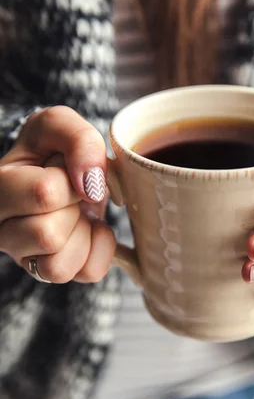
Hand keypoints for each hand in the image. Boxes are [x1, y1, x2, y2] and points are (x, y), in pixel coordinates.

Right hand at [0, 106, 115, 282]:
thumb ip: (78, 139)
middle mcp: (1, 229)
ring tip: (76, 212)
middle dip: (75, 208)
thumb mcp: (60, 125)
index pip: (45, 194)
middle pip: (48, 235)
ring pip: (58, 267)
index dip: (72, 180)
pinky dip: (100, 250)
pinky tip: (89, 229)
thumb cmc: (52, 148)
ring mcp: (23, 256)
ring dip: (82, 234)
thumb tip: (91, 183)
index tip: (69, 170)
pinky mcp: (50, 272)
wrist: (60, 168)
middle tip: (71, 194)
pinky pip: (86, 273)